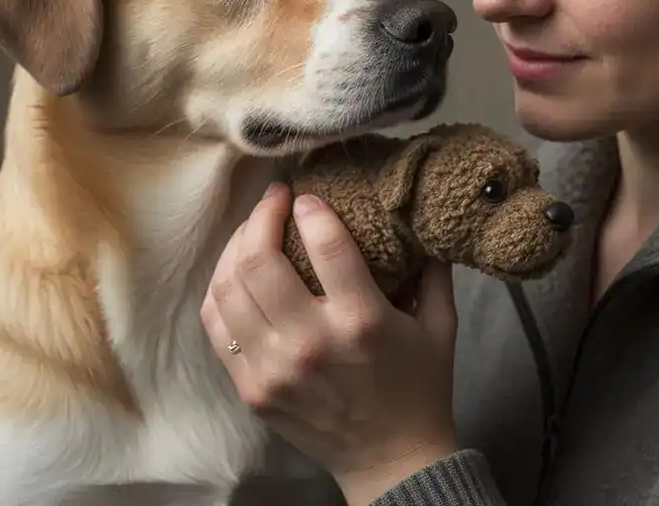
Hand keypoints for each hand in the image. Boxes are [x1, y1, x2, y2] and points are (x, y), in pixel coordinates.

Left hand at [200, 182, 459, 504]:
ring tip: (251, 231)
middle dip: (261, 216)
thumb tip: (419, 215)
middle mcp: (311, 343)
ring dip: (235, 248)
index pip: (326, 245)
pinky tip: (235, 273)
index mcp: (362, 322)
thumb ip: (433, 268)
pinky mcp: (252, 388)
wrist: (392, 462)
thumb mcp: (441, 325)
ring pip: (228, 288)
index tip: (306, 195)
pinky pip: (217, 325)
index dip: (310, 209)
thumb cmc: (420, 388)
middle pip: (260, 261)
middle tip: (273, 199)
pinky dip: (221, 290)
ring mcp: (273, 368)